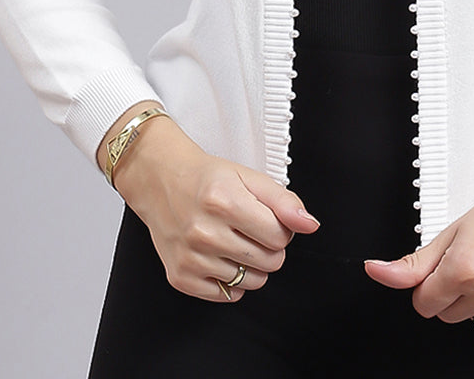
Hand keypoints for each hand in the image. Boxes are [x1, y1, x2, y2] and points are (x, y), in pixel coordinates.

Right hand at [106, 112, 320, 301]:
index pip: (279, 236)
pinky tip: (220, 256)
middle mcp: (204, 232)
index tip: (267, 219)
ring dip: (252, 265)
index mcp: (224, 202)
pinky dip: (230, 280)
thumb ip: (284, 200)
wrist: (162, 182)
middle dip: (269, 247)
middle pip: (269, 262)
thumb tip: (310, 224)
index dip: (280, 228)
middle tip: (251, 229)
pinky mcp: (180, 278)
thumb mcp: (249, 177)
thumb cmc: (208, 180)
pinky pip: (226, 295)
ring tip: (234, 241)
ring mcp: (191, 258)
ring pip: (251, 282)